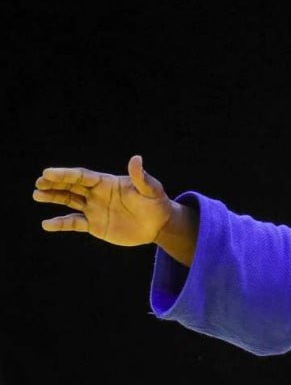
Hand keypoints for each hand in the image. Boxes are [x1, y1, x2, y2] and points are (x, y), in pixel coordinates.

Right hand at [33, 155, 175, 246]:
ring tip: (37, 195)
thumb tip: (136, 158)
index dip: (65, 174)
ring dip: (53, 198)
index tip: (48, 172)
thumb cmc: (156, 204)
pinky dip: (60, 224)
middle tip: (39, 182)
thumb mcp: (151, 190)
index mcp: (106, 183)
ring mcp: (94, 209)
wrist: (159, 225)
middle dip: (55, 184)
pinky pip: (74, 223)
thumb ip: (141, 177)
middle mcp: (96, 194)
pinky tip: (46, 224)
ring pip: (68, 201)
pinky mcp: (95, 225)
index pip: (82, 176)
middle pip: (71, 186)